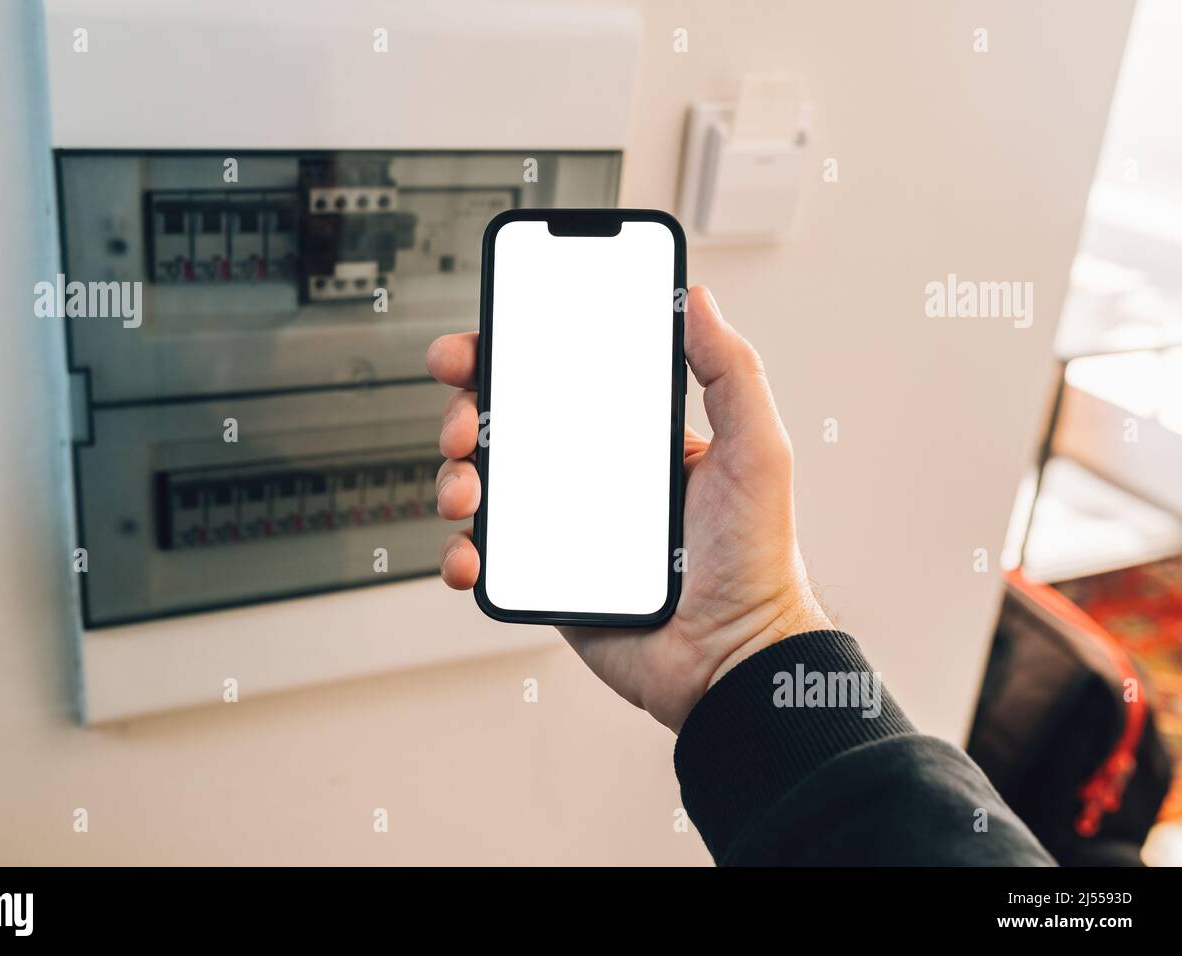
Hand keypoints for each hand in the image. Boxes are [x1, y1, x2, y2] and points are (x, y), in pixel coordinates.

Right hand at [425, 285, 831, 731]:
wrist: (732, 660)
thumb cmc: (756, 560)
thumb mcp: (756, 450)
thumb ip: (731, 371)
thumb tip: (696, 299)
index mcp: (630, 436)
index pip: (558, 376)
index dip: (506, 354)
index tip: (473, 347)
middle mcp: (588, 475)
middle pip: (504, 425)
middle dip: (465, 413)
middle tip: (465, 424)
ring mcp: (561, 526)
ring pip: (483, 485)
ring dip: (454, 477)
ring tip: (466, 492)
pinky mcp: (544, 577)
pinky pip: (486, 556)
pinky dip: (461, 553)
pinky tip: (470, 556)